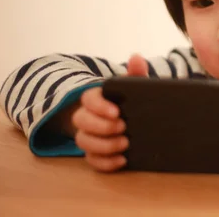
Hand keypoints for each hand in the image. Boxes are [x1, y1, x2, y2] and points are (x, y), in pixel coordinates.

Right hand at [73, 54, 148, 171]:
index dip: (99, 106)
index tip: (117, 112)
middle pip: (81, 121)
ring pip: (83, 142)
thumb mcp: (135, 87)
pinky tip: (122, 160)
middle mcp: (88, 117)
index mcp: (97, 98)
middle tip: (123, 127)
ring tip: (125, 144)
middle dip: (101, 126)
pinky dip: (105, 163)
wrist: (134, 119)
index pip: (88, 99)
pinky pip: (92, 161)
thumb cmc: (130, 100)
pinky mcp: (95, 153)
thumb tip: (136, 57)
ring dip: (103, 145)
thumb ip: (135, 73)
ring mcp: (89, 136)